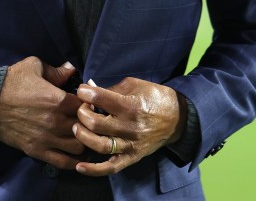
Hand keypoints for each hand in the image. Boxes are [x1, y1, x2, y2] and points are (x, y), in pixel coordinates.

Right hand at [0, 57, 85, 168]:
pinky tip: (74, 152)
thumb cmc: (12, 81)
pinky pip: (63, 161)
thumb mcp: (35, 67)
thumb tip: (72, 69)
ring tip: (79, 133)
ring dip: (82, 140)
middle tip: (86, 118)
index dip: (91, 103)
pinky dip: (72, 159)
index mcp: (58, 100)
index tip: (88, 101)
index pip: (88, 105)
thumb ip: (57, 70)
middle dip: (89, 122)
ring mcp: (47, 138)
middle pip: (86, 127)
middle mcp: (56, 121)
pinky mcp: (37, 150)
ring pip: (79, 146)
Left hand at [72, 77, 186, 175]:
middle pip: (95, 123)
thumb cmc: (155, 97)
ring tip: (77, 128)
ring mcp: (131, 144)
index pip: (100, 99)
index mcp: (131, 105)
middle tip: (81, 109)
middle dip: (81, 114)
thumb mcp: (135, 85)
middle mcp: (130, 126)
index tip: (82, 91)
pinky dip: (94, 170)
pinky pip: (111, 167)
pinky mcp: (132, 157)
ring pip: (100, 145)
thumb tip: (89, 88)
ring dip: (83, 136)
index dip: (85, 93)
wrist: (177, 117)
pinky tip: (79, 166)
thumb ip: (111, 88)